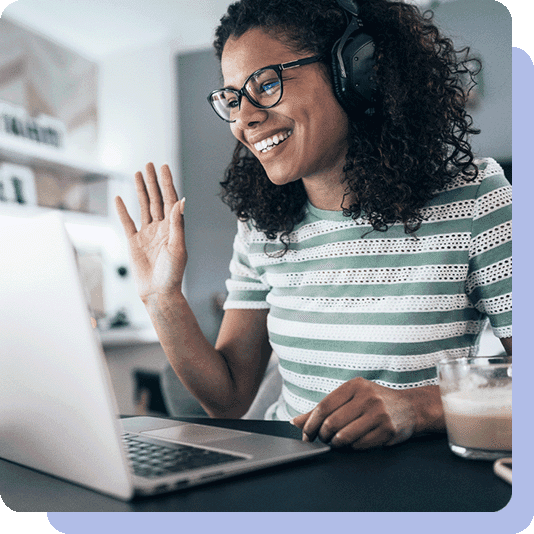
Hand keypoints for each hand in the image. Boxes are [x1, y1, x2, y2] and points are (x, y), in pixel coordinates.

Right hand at [115, 163, 185, 301]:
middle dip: (153, 181)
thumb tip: (180, 201)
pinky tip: (120, 197)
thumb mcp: (177, 247)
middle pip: (156, 199)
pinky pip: (127, 222)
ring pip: (143, 207)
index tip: (163, 167)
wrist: (158, 293)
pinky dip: (123, 210)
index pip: (170, 200)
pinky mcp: (134, 242)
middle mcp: (161, 228)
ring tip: (138, 173)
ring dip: (141, 190)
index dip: (167, 183)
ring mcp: (147, 234)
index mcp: (173, 228)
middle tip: (149, 164)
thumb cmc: (172, 274)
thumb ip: (177, 224)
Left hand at [291, 378, 418, 449]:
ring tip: (335, 442)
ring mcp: (379, 413)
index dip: (310, 423)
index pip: (323, 406)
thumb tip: (295, 421)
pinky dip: (351, 448)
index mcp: (354, 385)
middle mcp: (367, 397)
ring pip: (344, 437)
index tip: (305, 434)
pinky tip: (353, 443)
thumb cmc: (374, 401)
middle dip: (322, 436)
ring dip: (335, 444)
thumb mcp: (350, 397)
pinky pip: (359, 445)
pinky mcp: (387, 430)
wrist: (410, 407)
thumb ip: (323, 409)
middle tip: (321, 439)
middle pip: (331, 423)